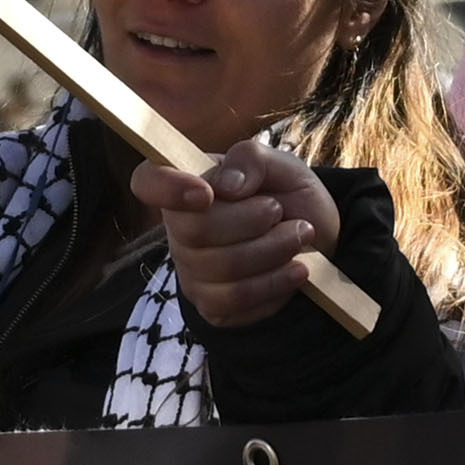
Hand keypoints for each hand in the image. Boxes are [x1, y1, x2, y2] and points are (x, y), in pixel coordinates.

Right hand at [138, 144, 339, 328]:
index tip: (206, 193)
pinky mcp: (212, 305)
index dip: (167, 188)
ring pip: (222, 267)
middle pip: (194, 230)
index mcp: (188, 185)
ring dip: (273, 250)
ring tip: (299, 235)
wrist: (318, 243)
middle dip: (251, 220)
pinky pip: (236, 299)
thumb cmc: (289, 197)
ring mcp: (192, 271)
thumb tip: (228, 185)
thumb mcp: (281, 165)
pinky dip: (275, 282)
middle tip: (280, 212)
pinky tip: (296, 269)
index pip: (147, 182)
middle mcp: (179, 230)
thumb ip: (252, 159)